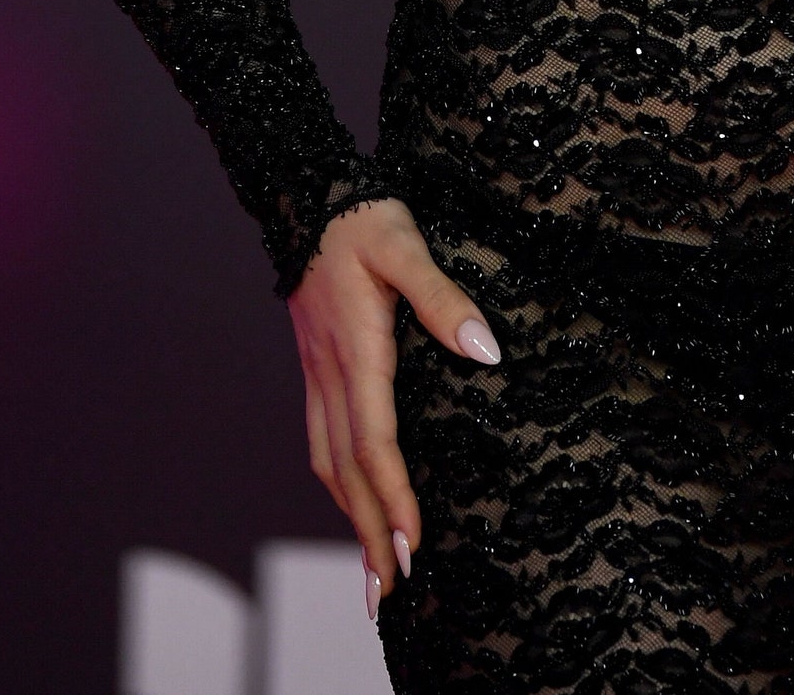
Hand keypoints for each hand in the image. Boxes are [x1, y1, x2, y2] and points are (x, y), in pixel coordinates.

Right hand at [287, 197, 501, 614]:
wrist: (308, 198)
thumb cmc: (365, 219)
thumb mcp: (408, 245)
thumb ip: (443, 297)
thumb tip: (486, 350)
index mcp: (356, 351)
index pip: (375, 442)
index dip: (394, 499)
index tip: (414, 547)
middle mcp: (331, 374)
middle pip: (348, 472)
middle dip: (371, 534)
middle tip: (391, 594)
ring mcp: (318, 374)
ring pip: (329, 463)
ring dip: (351, 519)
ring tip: (373, 569)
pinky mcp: (316, 369)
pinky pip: (322, 441)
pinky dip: (338, 484)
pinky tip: (351, 501)